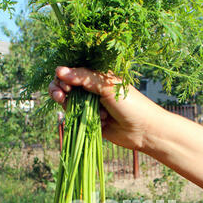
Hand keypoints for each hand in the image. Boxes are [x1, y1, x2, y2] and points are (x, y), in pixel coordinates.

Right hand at [48, 66, 164, 151]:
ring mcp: (92, 106)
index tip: (63, 84)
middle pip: (66, 87)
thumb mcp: (107, 86)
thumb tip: (59, 71)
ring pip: (70, 104)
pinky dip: (85, 120)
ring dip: (72, 107)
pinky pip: (79, 120)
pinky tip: (101, 121)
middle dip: (60, 91)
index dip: (63, 77)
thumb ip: (83, 78)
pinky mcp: (92, 122)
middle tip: (60, 96)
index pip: (72, 72)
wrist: (144, 130)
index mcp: (98, 76)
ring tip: (80, 109)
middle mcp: (93, 90)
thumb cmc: (131, 104)